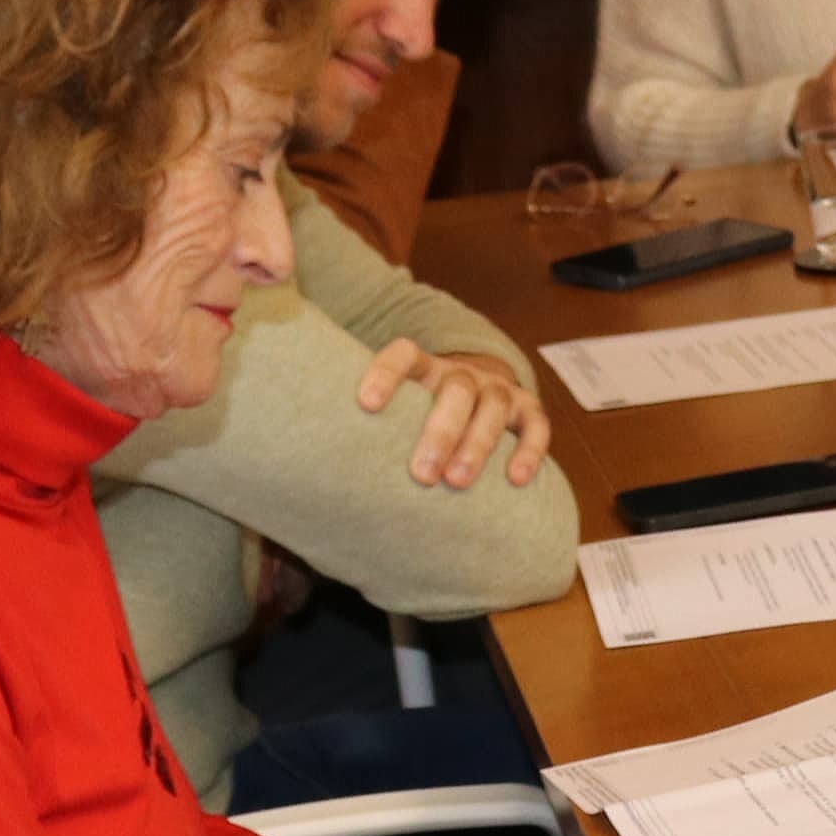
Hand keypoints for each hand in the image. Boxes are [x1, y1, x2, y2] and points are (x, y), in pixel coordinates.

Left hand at [355, 340, 553, 489]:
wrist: (479, 393)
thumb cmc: (419, 417)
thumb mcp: (395, 411)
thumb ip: (359, 426)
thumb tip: (300, 467)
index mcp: (423, 368)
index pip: (403, 354)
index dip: (386, 373)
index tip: (366, 405)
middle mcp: (461, 374)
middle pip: (454, 390)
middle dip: (440, 431)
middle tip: (421, 474)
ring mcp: (498, 390)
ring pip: (492, 408)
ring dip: (476, 444)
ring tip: (456, 481)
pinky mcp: (529, 409)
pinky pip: (535, 426)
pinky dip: (529, 450)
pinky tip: (514, 478)